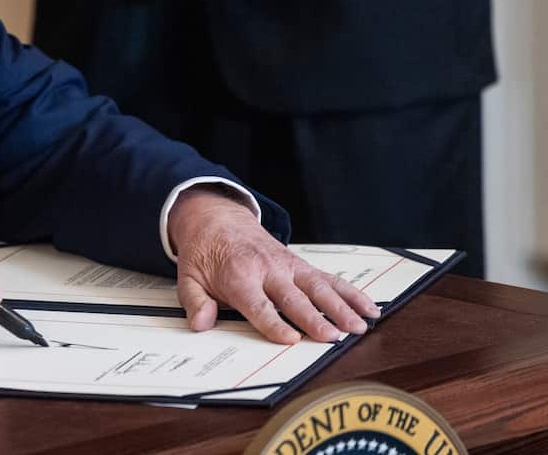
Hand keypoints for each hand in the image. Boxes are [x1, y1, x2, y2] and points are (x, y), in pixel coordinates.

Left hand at [168, 187, 380, 343]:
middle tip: (333, 337)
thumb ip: (195, 302)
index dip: (274, 323)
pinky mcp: (301, 264)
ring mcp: (287, 265)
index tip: (290, 339)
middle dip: (314, 317)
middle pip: (294, 297)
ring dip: (340, 306)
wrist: (217, 218)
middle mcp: (267, 269)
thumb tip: (200, 324)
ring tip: (358, 326)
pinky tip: (369, 308)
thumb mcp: (189, 275)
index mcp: (238, 276)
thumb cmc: (205, 252)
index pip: (258, 304)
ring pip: (318, 287)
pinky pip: (329, 279)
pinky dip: (350, 292)